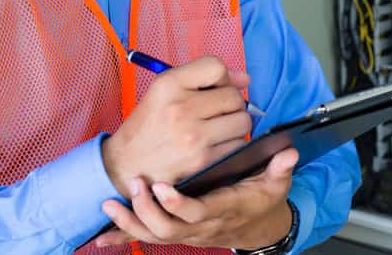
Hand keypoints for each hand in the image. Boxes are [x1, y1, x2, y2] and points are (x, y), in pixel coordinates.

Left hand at [95, 148, 298, 249]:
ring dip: (130, 222)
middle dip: (147, 211)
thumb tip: (288, 153)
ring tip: (111, 202)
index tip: (161, 187)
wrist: (257, 228)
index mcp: (224, 210)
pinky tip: (103, 231)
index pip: (198, 213)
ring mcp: (187, 232)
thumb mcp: (275, 184)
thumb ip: (279, 169)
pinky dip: (123, 235)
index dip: (178, 204)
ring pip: (154, 236)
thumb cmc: (262, 200)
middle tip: (134, 185)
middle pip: (169, 230)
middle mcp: (202, 226)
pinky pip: (147, 237)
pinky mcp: (176, 232)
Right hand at [102, 56, 251, 197]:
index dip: (222, 77)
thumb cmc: (149, 125)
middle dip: (231, 104)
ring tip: (216, 128)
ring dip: (234, 125)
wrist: (127, 165)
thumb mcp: (164, 91)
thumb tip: (244, 78)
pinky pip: (238, 145)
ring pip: (242, 121)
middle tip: (216, 112)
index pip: (216, 66)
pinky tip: (215, 145)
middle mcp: (181, 107)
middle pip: (234, 96)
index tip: (216, 88)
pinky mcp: (203, 160)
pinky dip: (231, 144)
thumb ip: (202, 77)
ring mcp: (193, 136)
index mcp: (168, 84)